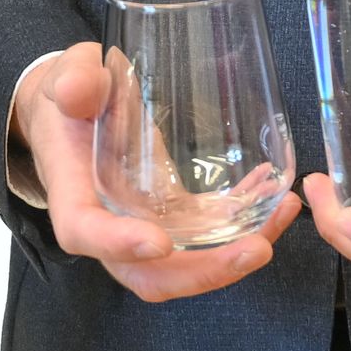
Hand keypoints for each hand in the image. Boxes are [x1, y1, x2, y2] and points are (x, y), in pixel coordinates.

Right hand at [9, 46, 297, 301]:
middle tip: (256, 248)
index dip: (120, 245)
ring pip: (186, 264)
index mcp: (73, 194)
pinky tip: (273, 195)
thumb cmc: (70, 94)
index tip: (160, 241)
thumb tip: (77, 92)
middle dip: (203, 272)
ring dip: (236, 254)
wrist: (75, 107)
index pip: (86, 233)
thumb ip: (74, 81)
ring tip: (282, 213)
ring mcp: (143, 226)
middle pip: (149, 274)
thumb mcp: (67, 75)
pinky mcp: (170, 215)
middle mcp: (109, 225)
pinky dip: (242, 223)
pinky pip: (206, 233)